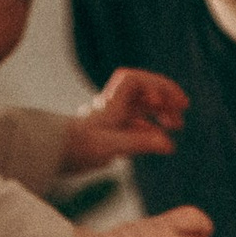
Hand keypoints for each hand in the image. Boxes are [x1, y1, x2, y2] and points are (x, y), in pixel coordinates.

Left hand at [58, 67, 187, 168]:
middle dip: (165, 98)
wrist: (52, 156)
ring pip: (141, 108)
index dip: (158, 86)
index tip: (174, 100)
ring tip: (176, 125)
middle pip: (143, 92)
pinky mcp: (109, 133)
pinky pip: (134, 124)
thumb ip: (140, 142)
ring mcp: (111, 119)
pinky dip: (149, 129)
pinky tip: (160, 140)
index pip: (137, 80)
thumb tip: (168, 144)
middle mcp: (113, 106)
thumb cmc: (77, 147)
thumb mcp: (111, 146)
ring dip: (159, 113)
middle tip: (183, 109)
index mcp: (113, 102)